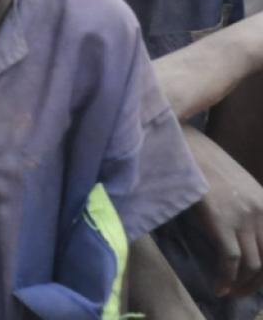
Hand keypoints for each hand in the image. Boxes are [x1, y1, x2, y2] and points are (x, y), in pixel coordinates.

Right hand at [188, 126, 262, 296]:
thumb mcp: (236, 184)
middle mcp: (261, 213)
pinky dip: (226, 278)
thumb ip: (247, 207)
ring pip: (254, 265)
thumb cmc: (203, 161)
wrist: (183, 144)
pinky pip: (231, 260)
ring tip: (229, 292)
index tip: (256, 281)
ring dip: (243, 286)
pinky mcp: (221, 221)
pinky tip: (218, 287)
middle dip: (257, 283)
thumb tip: (244, 236)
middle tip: (242, 293)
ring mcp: (242, 217)